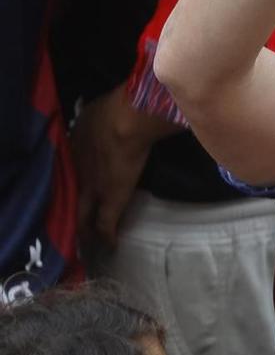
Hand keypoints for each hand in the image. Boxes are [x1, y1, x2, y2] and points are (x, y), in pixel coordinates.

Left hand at [71, 90, 176, 251]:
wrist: (125, 120)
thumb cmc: (116, 108)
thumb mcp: (98, 109)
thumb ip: (101, 117)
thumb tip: (113, 116)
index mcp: (74, 148)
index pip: (70, 172)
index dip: (72, 182)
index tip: (74, 190)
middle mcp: (78, 170)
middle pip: (70, 196)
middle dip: (72, 210)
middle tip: (75, 223)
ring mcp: (92, 186)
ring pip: (82, 214)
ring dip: (85, 227)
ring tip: (88, 239)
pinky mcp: (111, 198)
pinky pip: (106, 224)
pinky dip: (107, 236)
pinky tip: (110, 246)